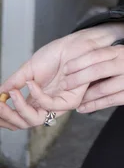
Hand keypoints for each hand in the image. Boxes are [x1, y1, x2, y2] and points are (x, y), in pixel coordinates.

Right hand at [0, 22, 123, 129]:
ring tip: (11, 94)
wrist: (74, 44)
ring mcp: (58, 105)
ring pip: (35, 120)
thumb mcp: (29, 69)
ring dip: (19, 108)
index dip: (4, 116)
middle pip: (24, 123)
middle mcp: (47, 105)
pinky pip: (49, 106)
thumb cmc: (56, 54)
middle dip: (8, 116)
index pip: (18, 117)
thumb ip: (14, 83)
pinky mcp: (70, 101)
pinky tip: (31, 83)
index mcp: (36, 99)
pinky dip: (37, 96)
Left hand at [27, 46, 123, 113]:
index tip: (65, 68)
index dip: (79, 62)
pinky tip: (84, 108)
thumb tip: (80, 65)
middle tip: (64, 85)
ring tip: (72, 101)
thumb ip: (107, 59)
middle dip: (78, 79)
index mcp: (121, 51)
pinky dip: (95, 105)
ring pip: (103, 89)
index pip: (96, 54)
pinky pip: (111, 101)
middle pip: (97, 70)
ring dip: (85, 96)